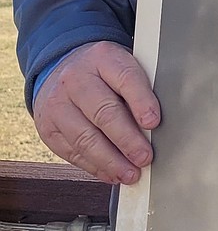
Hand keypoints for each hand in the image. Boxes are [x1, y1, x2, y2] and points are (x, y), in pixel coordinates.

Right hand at [33, 41, 160, 184]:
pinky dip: (95, 166)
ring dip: (111, 161)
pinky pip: (72, 152)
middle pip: (103, 112)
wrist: (63, 68)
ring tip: (131, 173)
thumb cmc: (103, 72)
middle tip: (145, 157)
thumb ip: (139, 88)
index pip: (125, 78)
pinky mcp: (48, 127)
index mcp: (103, 57)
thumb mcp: (122, 66)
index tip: (154, 122)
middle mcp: (76, 78)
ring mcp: (57, 103)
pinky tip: (112, 173)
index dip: (141, 101)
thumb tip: (156, 125)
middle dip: (127, 140)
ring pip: (85, 138)